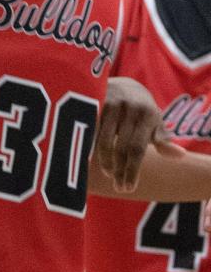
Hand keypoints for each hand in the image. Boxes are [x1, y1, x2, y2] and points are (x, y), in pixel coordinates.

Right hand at [95, 76, 174, 192]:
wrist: (125, 83)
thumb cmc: (143, 111)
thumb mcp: (155, 123)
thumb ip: (163, 141)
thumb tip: (180, 155)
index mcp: (147, 114)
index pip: (137, 148)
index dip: (132, 170)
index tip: (128, 187)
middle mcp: (129, 107)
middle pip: (120, 147)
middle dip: (119, 170)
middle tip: (119, 187)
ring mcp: (110, 103)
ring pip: (103, 139)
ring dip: (105, 161)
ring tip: (109, 173)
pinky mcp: (95, 102)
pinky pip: (91, 129)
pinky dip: (91, 146)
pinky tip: (92, 158)